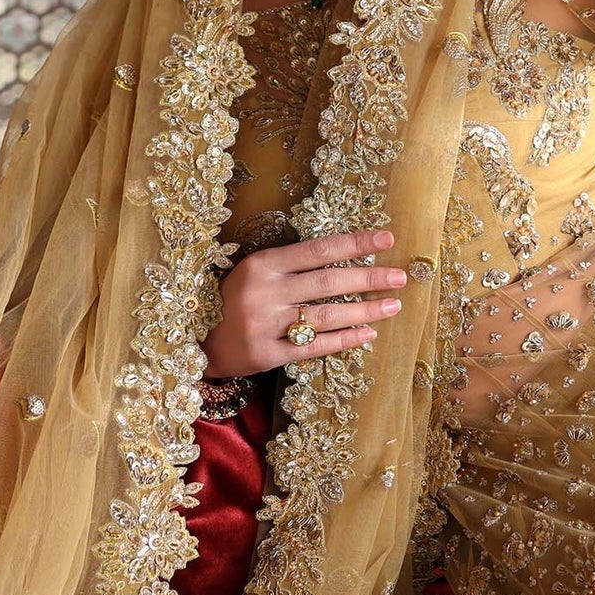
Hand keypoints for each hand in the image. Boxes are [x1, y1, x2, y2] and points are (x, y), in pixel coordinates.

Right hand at [202, 227, 406, 373]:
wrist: (194, 339)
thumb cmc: (233, 298)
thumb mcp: (255, 271)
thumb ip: (292, 264)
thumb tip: (348, 257)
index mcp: (262, 263)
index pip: (319, 249)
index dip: (355, 244)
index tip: (387, 239)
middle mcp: (264, 292)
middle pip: (327, 283)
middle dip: (369, 279)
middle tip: (400, 277)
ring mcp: (265, 325)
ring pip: (326, 316)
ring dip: (365, 311)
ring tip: (393, 306)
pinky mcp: (266, 355)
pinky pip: (314, 347)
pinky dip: (344, 340)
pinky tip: (368, 334)